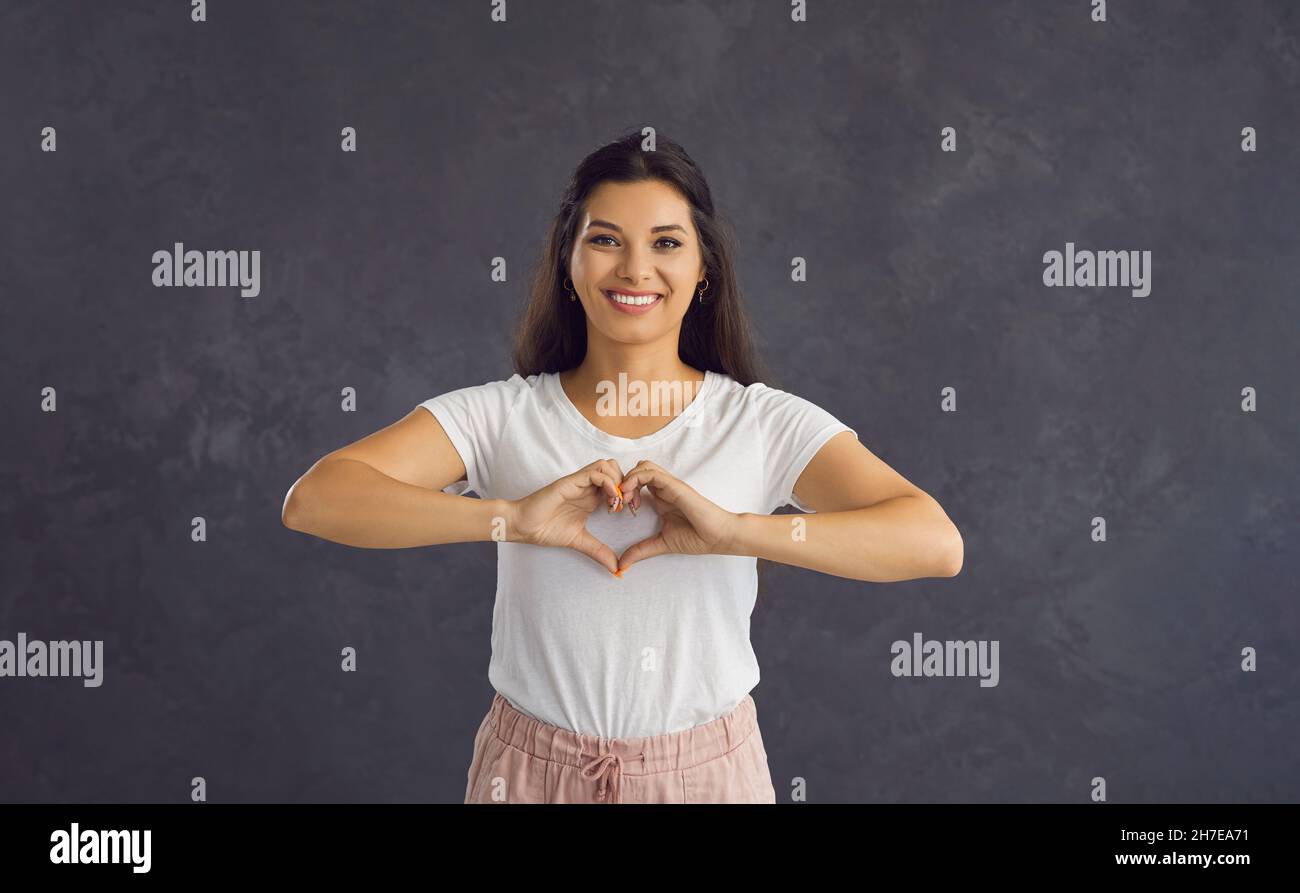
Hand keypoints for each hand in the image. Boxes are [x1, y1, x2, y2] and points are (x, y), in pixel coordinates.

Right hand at [505, 459, 627, 574]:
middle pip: (615, 468)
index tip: (631, 511)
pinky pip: (595, 473)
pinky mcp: (570, 482)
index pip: (617, 482)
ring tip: (617, 503)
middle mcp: (587, 487)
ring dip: (618, 481)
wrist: (523, 526)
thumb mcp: (579, 542)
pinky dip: (608, 484)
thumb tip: (616, 568)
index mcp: (591, 497)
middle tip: (628, 505)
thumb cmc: (546, 529)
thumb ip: (598, 551)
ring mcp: (579, 482)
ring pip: (607, 466)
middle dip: (627, 483)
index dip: (628, 493)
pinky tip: (609, 502)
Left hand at [615, 460, 743, 573]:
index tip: (618, 510)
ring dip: (628, 479)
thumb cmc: (696, 538)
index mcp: (661, 499)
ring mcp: (670, 485)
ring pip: (643, 466)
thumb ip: (640, 551)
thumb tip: (621, 565)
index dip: (623, 492)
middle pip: (638, 469)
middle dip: (623, 483)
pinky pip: (651, 472)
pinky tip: (630, 495)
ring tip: (624, 499)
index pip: (637, 482)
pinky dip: (636, 479)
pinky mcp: (674, 486)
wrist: (718, 537)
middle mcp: (664, 489)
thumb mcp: (661, 544)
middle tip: (619, 503)